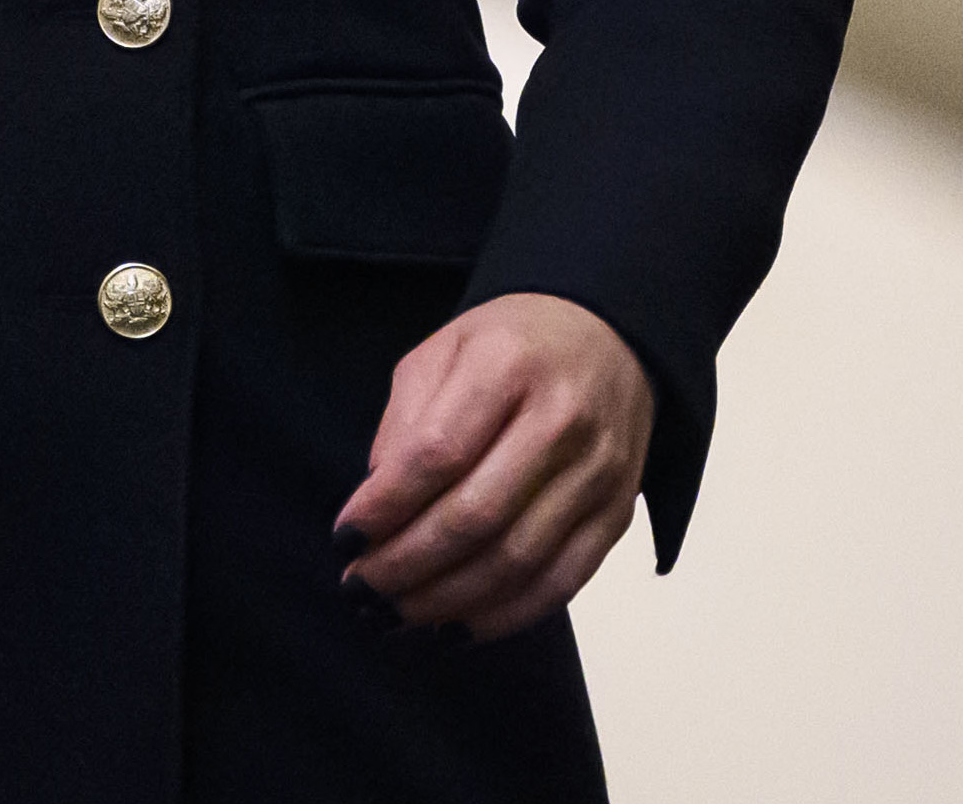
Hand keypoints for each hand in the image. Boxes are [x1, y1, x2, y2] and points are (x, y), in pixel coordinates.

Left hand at [331, 291, 653, 640]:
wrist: (611, 337)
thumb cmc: (511, 345)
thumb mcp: (444, 350)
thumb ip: (406, 422)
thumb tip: (377, 505)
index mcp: (507, 365)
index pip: (438, 453)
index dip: (385, 506)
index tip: (345, 539)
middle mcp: (561, 419)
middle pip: (476, 517)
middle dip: (405, 566)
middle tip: (360, 588)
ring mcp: (597, 472)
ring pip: (515, 561)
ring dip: (445, 601)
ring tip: (395, 613)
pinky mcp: (616, 514)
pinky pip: (560, 584)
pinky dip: (502, 617)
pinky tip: (454, 625)